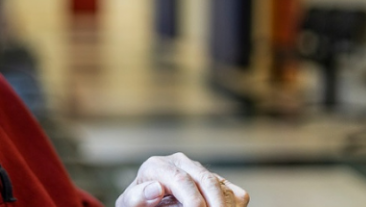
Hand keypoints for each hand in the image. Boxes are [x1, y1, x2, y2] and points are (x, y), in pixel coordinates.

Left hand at [115, 153, 248, 206]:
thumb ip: (137, 197)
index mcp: (157, 166)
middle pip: (206, 180)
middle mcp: (179, 162)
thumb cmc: (139, 204)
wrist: (147, 203)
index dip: (193, 200)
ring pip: (222, 186)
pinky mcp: (214, 179)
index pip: (181, 179)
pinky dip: (233, 205)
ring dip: (223, 205)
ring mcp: (198, 170)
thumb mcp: (131, 203)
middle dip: (214, 203)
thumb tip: (156, 188)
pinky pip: (234, 192)